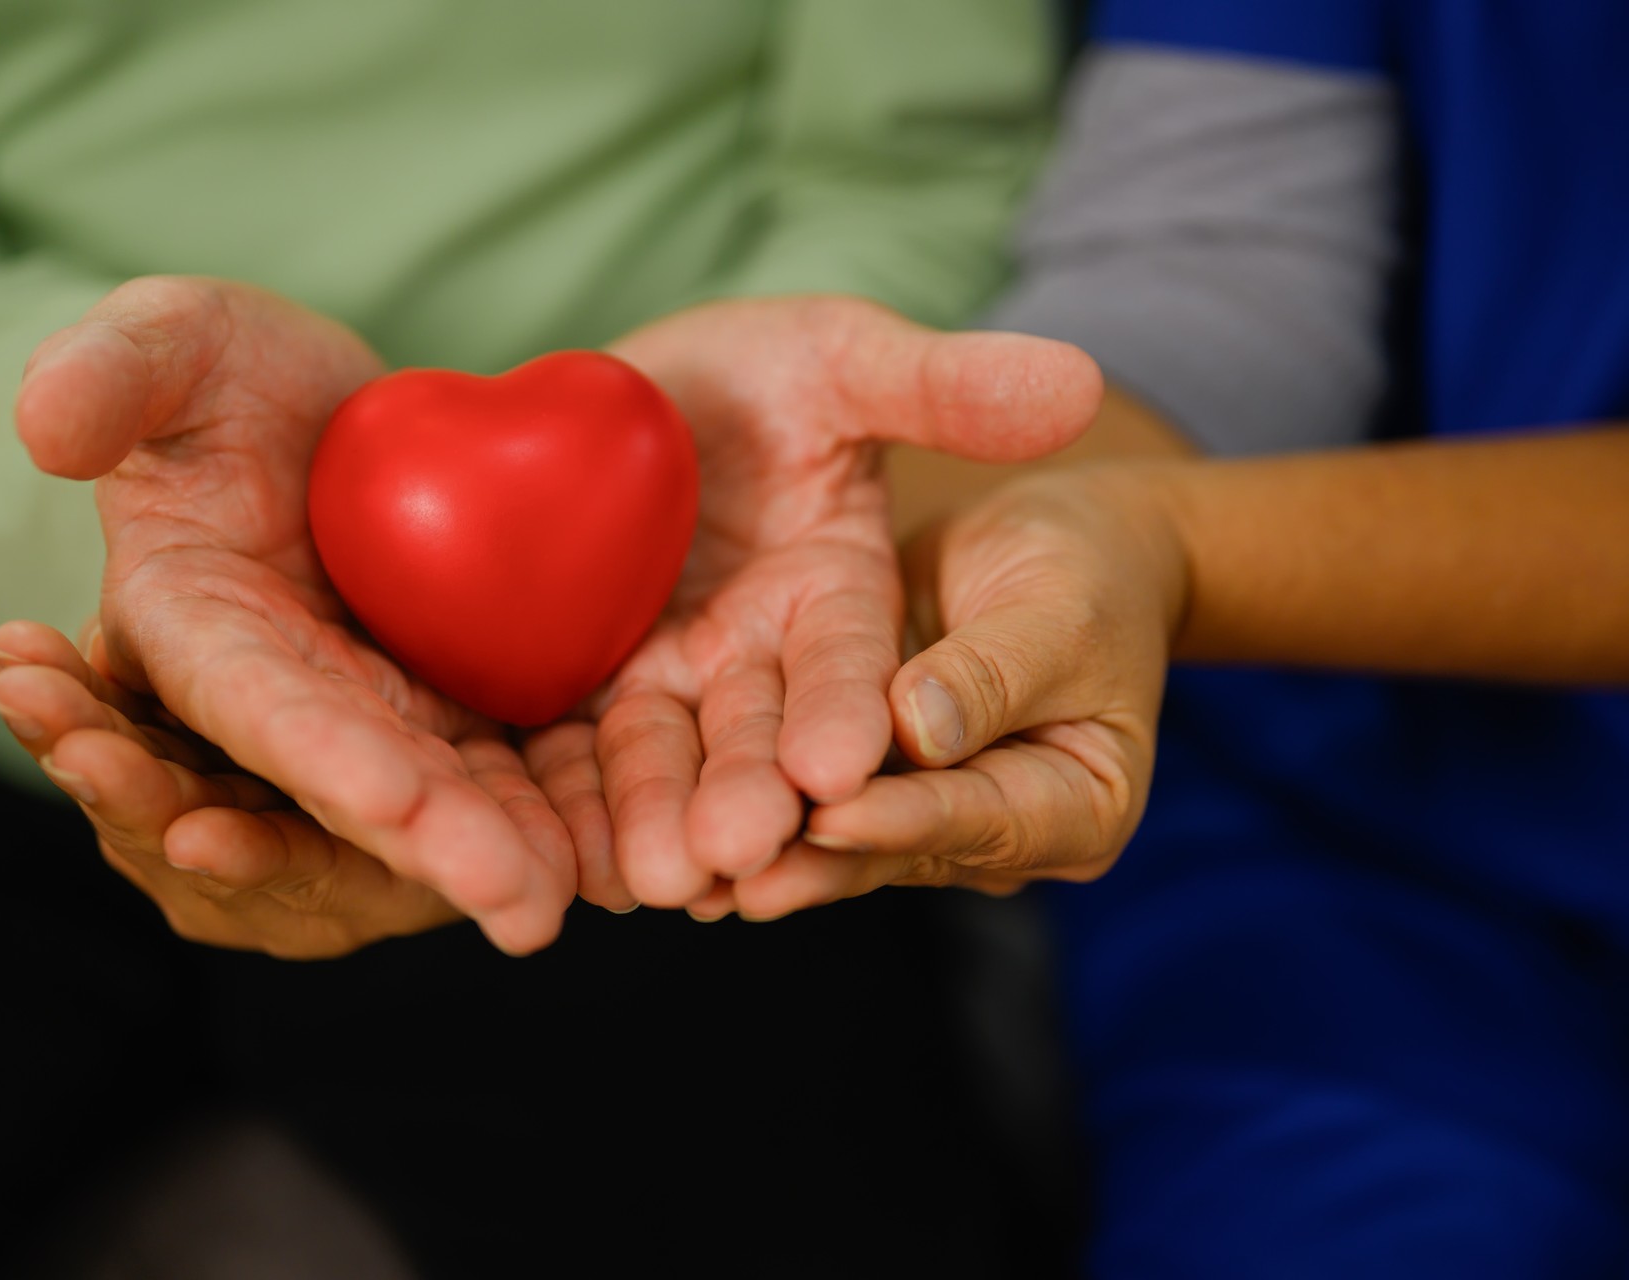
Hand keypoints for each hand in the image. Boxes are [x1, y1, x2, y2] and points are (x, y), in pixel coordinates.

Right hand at [15, 277, 574, 953]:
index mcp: (192, 628)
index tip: (390, 798)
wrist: (331, 416)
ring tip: (566, 898)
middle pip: (353, 788)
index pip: (251, 702)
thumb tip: (43, 428)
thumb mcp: (176, 339)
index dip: (316, 753)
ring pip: (432, 805)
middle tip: (518, 907)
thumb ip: (111, 368)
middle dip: (429, 851)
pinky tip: (606, 854)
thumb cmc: (229, 374)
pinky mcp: (449, 714)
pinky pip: (500, 775)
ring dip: (495, 859)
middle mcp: (279, 700)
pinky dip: (546, 816)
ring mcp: (372, 717)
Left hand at [524, 297, 1101, 907]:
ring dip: (662, 822)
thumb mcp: (848, 360)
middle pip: (760, 739)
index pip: (856, 668)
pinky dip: (574, 805)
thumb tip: (1079, 382)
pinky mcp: (588, 689)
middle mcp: (763, 658)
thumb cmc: (768, 366)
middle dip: (751, 798)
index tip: (839, 766)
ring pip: (669, 761)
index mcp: (840, 596)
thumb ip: (947, 386)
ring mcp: (673, 680)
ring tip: (650, 880)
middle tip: (734, 854)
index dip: (847, 713)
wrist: (642, 391)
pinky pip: (578, 753)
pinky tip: (562, 863)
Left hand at [715, 464, 1188, 916]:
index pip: (979, 817)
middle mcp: (999, 834)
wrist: (1061, 548)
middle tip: (729, 873)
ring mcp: (930, 816)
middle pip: (897, 847)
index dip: (902, 816)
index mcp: (1078, 808)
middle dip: (810, 858)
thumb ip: (990, 672)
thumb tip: (918, 731)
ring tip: (680, 871)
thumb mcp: (1058, 607)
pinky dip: (745, 796)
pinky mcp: (869, 780)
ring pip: (838, 835)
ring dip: (762, 848)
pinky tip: (666, 818)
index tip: (830, 810)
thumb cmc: (1084, 567)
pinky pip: (804, 793)